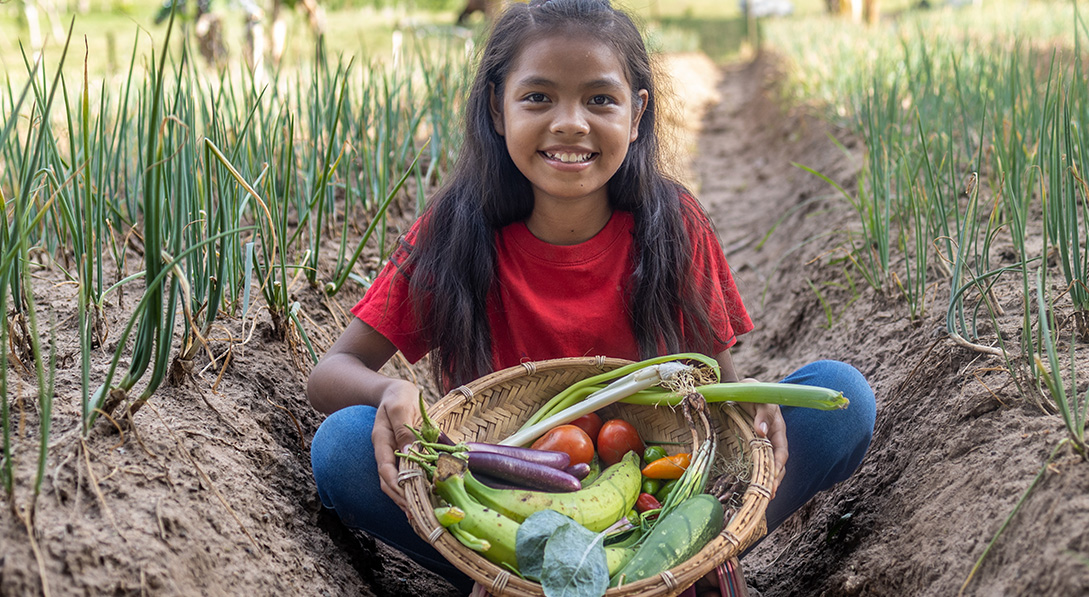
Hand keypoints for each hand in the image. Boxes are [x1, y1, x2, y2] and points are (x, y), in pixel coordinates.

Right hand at [371, 381, 420, 512]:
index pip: (385, 468)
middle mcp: (385, 451)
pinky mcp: (404, 456)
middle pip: (388, 481)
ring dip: (406, 497)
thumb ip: (403, 428)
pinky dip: (413, 488)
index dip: (395, 484)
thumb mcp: (401, 406)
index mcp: (381, 440)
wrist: (396, 391)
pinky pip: (406, 475)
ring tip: (419, 513)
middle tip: (415, 513)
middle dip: (400, 498)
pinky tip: (423, 498)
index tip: (407, 497)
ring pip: (396, 482)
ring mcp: (394, 454)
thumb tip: (408, 451)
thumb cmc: (398, 395)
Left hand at [738, 377, 787, 498]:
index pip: (782, 451)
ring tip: (760, 497)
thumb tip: (762, 431)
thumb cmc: (751, 391)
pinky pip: (754, 462)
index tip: (774, 480)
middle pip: (777, 464)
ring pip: (767, 466)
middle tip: (768, 496)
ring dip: (765, 482)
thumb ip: (762, 412)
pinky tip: (749, 486)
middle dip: (774, 481)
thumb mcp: (759, 397)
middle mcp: (772, 439)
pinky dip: (754, 475)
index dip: (779, 466)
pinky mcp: (750, 446)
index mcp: (778, 428)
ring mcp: (761, 444)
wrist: (736, 389)